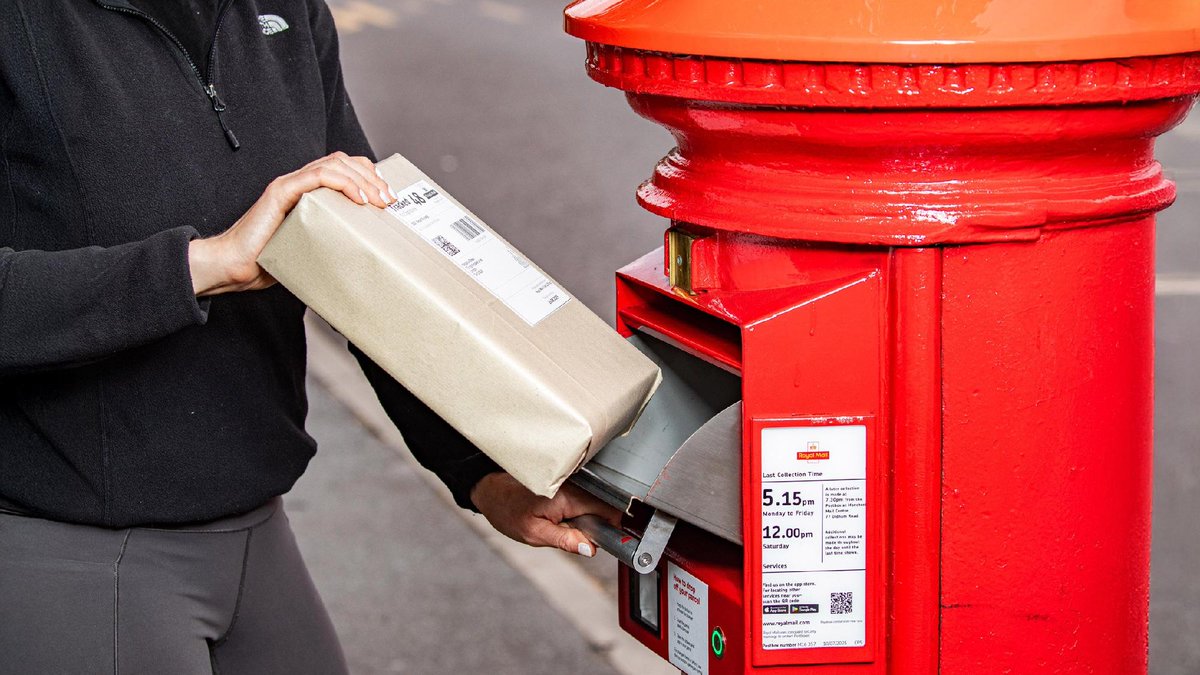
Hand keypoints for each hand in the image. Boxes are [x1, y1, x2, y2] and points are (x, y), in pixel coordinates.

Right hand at [189, 152, 397, 295]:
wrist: (235, 266)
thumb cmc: (270, 260)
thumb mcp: (313, 247)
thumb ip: (333, 239)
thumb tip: (365, 253)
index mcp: (309, 191)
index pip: (345, 168)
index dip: (370, 176)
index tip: (389, 197)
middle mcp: (300, 182)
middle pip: (344, 162)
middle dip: (373, 177)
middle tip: (390, 200)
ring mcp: (290, 184)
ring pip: (334, 164)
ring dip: (363, 179)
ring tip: (379, 200)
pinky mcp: (280, 192)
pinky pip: (316, 177)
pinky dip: (342, 183)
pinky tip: (359, 198)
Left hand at [470, 472, 621, 557]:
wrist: (491, 490)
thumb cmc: (508, 510)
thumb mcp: (534, 534)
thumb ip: (565, 540)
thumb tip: (591, 549)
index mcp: (569, 497)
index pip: (608, 510)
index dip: (616, 527)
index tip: (617, 542)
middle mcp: (574, 485)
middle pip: (605, 507)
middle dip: (602, 526)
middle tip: (583, 540)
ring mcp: (572, 481)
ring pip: (596, 504)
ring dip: (591, 520)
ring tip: (571, 529)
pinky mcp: (569, 483)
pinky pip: (586, 499)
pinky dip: (583, 512)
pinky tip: (568, 520)